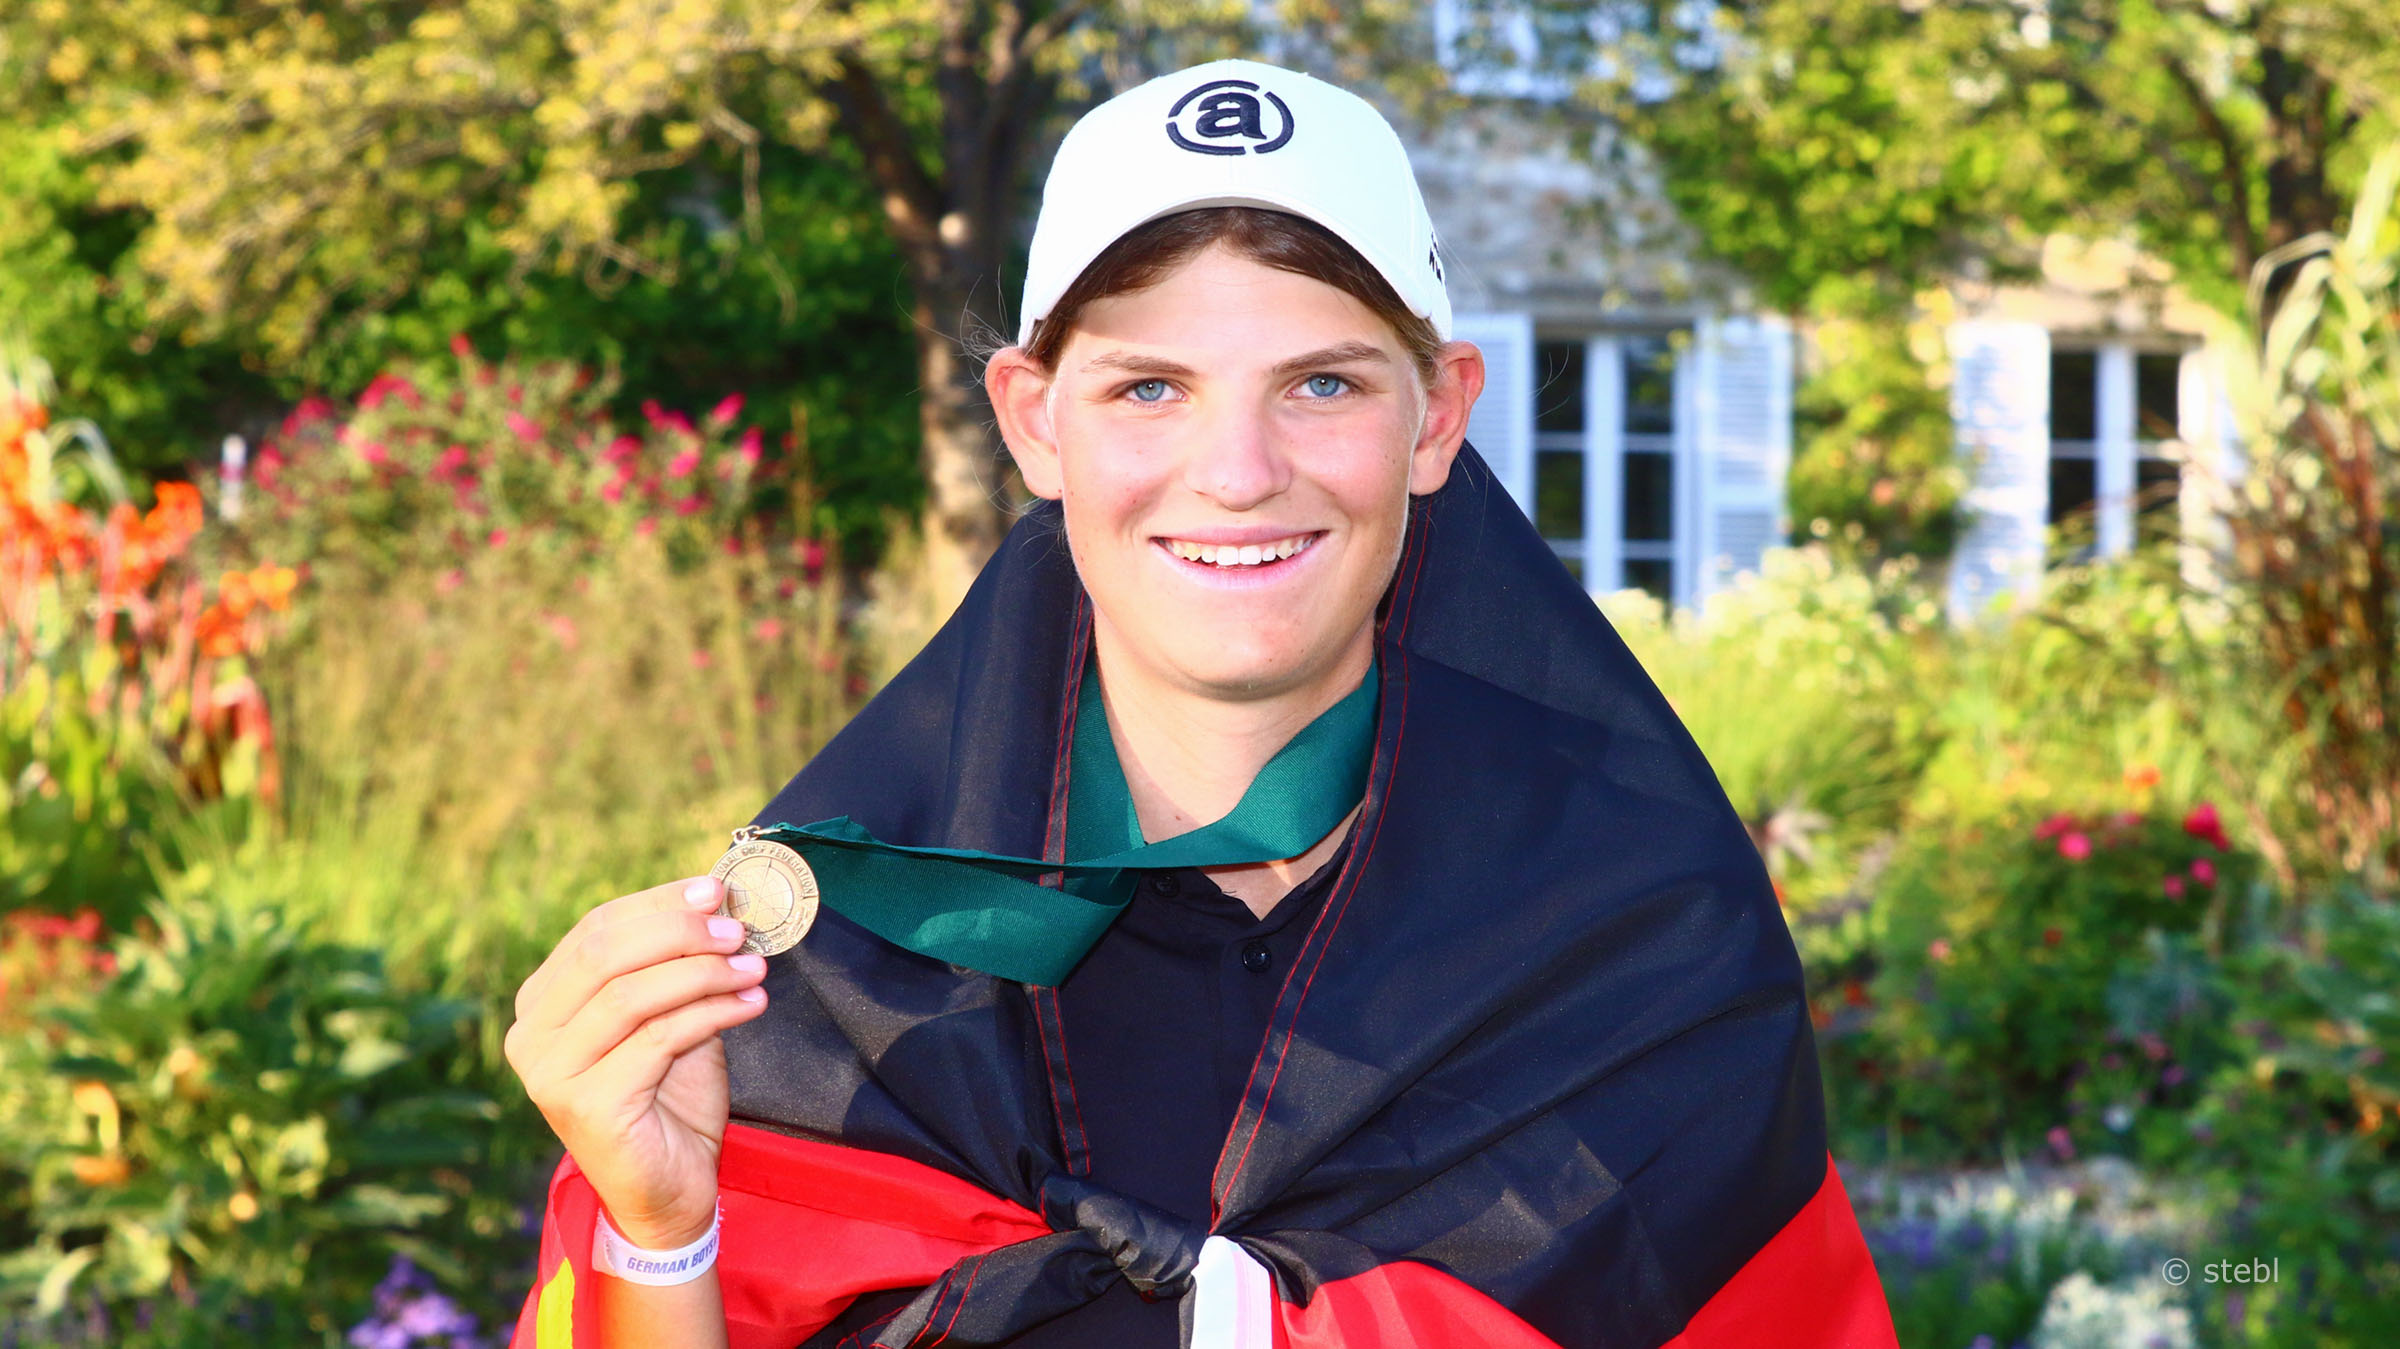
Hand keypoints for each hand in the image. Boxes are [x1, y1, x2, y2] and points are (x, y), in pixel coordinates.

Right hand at [505, 875, 768, 1248]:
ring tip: (754, 968)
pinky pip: (658, 1038)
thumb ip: (675, 965)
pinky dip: (712, 1012)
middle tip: (737, 930)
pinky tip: (751, 1004)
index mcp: (541, 1003)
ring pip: (633, 994)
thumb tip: (715, 900)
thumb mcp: (668, 1016)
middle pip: (606, 954)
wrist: (668, 1191)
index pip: (595, 929)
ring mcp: (550, 1073)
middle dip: (680, 931)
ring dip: (704, 972)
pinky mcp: (586, 1105)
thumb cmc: (668, 1100)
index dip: (658, 903)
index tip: (715, 890)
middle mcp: (531, 1036)